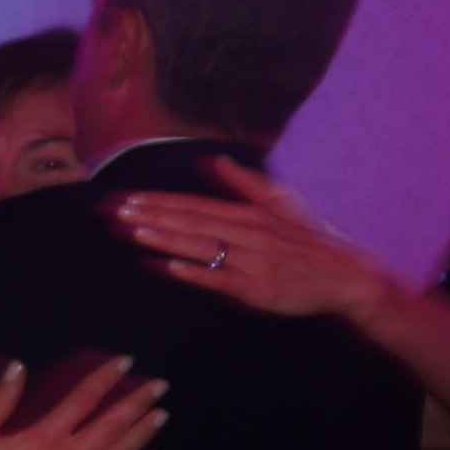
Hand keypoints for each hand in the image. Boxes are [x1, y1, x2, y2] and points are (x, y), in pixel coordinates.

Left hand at [110, 159, 402, 323]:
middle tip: (104, 210)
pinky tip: (156, 265)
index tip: (118, 197)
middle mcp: (244, 233)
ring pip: (195, 245)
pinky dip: (184, 270)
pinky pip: (212, 278)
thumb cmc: (307, 240)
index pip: (189, 203)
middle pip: (185, 220)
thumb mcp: (280, 203)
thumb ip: (242, 183)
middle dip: (142, 215)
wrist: (345, 276)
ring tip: (123, 230)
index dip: (152, 200)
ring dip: (157, 236)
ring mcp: (247, 261)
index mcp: (246, 213)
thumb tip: (210, 160)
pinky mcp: (252, 289)